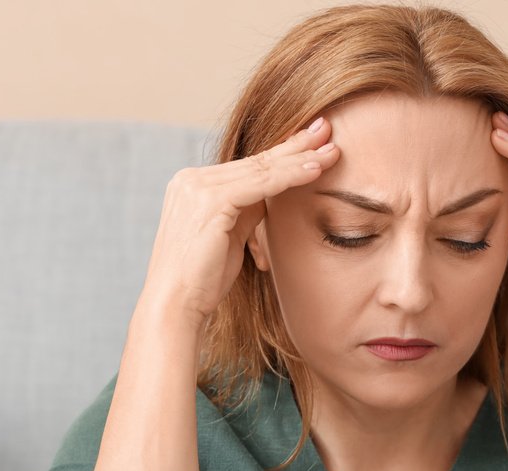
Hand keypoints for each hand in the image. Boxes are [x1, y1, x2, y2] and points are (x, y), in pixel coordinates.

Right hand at [138, 116, 341, 321]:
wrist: (175, 305)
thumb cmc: (202, 280)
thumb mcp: (229, 238)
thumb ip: (246, 212)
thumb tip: (271, 196)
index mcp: (193, 185)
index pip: (247, 166)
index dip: (282, 154)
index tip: (312, 144)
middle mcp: (192, 179)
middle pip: (255, 160)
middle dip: (294, 145)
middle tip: (327, 128)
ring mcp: (198, 187)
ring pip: (260, 168)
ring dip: (300, 158)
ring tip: (332, 150)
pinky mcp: (209, 201)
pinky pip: (259, 184)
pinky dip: (289, 175)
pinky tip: (314, 170)